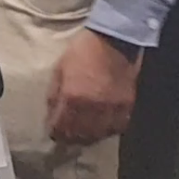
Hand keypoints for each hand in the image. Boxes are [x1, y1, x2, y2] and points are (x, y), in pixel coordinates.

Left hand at [47, 29, 142, 145]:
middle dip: (70, 137)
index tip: (52, 133)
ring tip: (82, 135)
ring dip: (88, 137)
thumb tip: (51, 114)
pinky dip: (107, 131)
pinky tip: (101, 128)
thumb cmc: (82, 51)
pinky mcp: (127, 106)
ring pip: (98, 135)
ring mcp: (111, 108)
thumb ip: (54, 94)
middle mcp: (92, 107)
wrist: (114, 40)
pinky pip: (116, 128)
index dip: (55, 132)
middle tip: (66, 137)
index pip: (61, 125)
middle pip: (79, 134)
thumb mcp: (60, 69)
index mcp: (72, 97)